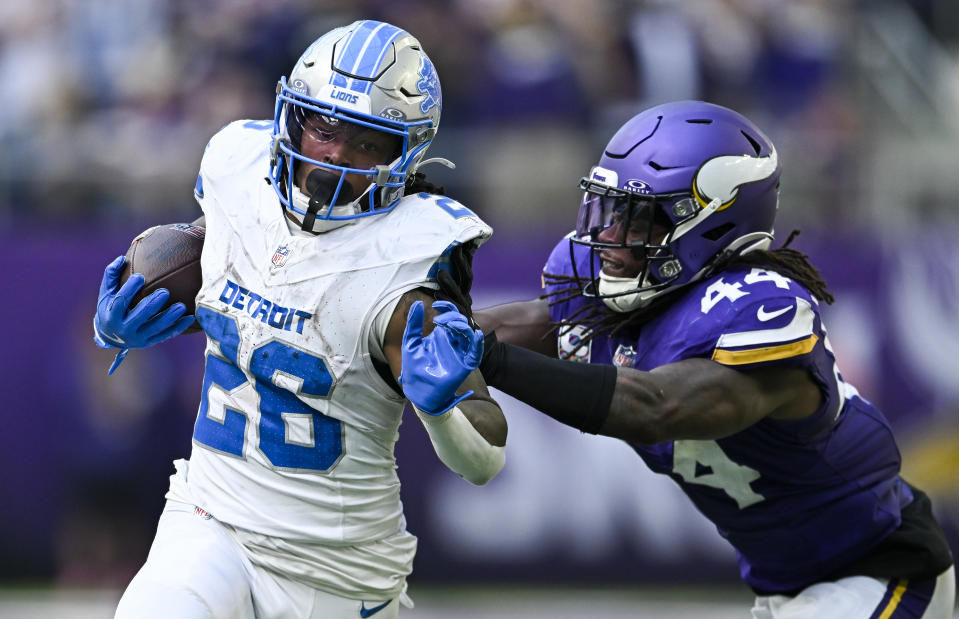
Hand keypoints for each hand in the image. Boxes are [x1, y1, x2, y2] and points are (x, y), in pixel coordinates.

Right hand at [94, 255, 195, 373]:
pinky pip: (166, 335)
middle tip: (165, 292)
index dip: (130, 289)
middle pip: (139, 316)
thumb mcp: (106, 293)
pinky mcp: (149, 341)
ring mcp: (138, 337)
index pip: (120, 301)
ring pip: (155, 327)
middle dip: (152, 305)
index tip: (140, 276)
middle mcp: (124, 329)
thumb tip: (122, 258)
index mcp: (111, 315)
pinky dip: (179, 327)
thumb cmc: (109, 307)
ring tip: (181, 306)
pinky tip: (190, 318)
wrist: (109, 336)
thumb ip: (111, 275)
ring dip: (169, 317)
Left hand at [399, 300, 483, 414]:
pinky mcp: (465, 365)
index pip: (450, 316)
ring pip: (469, 334)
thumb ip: (413, 324)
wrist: (416, 390)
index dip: (447, 307)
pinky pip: (476, 352)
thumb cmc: (413, 368)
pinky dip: (478, 343)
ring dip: (462, 326)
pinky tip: (475, 335)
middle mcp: (453, 342)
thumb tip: (417, 302)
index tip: (436, 305)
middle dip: (452, 317)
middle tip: (438, 321)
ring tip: (450, 325)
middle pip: (461, 322)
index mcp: (442, 335)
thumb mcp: (410, 342)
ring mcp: (460, 352)